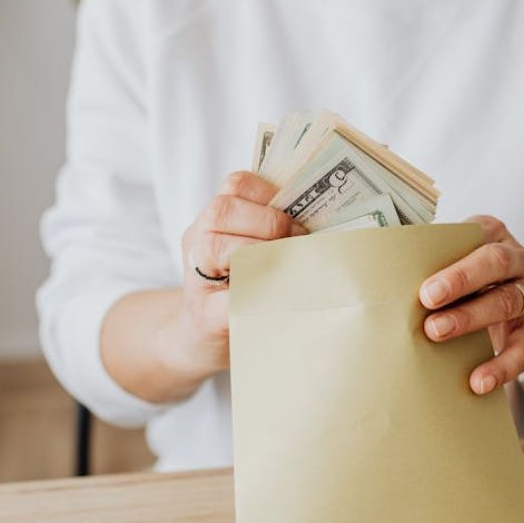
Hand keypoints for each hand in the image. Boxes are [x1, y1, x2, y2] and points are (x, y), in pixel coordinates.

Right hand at [169, 171, 304, 373]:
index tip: (297, 218)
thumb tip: (327, 222)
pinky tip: (277, 297)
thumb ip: (275, 231)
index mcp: (213, 220)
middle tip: (296, 242)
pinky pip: (228, 299)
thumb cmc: (240, 289)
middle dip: (269, 222)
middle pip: (223, 209)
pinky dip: (255, 295)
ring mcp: (196, 278)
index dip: (271, 194)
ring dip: (259, 252)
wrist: (203, 338)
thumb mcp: (251, 251)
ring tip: (285, 266)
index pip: (237, 184)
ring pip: (215, 245)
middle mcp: (197, 241)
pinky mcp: (205, 316)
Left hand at [419, 216, 523, 394]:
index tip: (425, 280)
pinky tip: (478, 381)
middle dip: (460, 279)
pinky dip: (500, 367)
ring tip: (436, 332)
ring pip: (506, 302)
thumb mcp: (458, 264)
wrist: (521, 315)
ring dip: (470, 317)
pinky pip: (522, 350)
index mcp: (493, 236)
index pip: (478, 233)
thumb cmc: (473, 283)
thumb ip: (430, 264)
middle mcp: (518, 261)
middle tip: (427, 298)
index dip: (453, 255)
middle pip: (495, 263)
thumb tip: (380, 279)